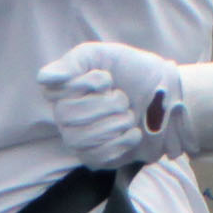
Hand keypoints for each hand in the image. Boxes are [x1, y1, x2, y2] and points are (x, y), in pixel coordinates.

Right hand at [39, 40, 193, 164]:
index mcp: (65, 90)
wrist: (169, 97)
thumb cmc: (134, 72)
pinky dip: (122, 142)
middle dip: (106, 104)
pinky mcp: (94, 158)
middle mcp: (65, 116)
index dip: (83, 84)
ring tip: (129, 115)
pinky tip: (134, 132)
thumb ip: (74, 61)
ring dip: (116, 123)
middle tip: (122, 98)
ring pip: (81, 138)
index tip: (106, 79)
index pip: (52, 91)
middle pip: (67, 116)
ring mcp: (78, 139)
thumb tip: (44, 77)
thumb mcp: (106, 54)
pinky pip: (97, 156)